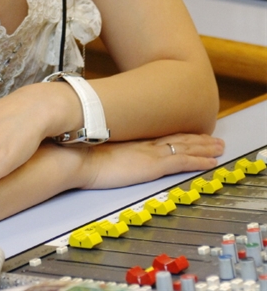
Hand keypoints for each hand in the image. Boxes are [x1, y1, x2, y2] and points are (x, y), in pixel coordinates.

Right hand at [81, 133, 224, 189]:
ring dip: (204, 147)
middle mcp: (144, 142)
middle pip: (178, 137)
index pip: (163, 135)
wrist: (77, 156)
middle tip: (214, 139)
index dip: (180, 133)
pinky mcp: (153, 164)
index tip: (192, 133)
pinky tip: (210, 162)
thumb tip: (103, 147)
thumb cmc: (80, 154)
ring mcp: (150, 152)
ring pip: (185, 147)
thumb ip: (108, 147)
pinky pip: (183, 161)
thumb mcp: (96, 148)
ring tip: (219, 147)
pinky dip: (199, 161)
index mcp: (133, 139)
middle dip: (198, 138)